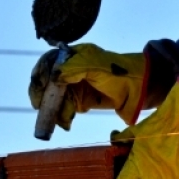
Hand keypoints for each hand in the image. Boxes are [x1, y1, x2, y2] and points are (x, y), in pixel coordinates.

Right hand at [28, 43, 146, 129]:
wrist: (140, 88)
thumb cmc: (119, 72)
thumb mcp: (96, 66)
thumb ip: (75, 69)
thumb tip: (53, 76)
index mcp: (74, 56)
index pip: (50, 62)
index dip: (40, 73)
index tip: (38, 86)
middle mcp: (72, 70)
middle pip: (49, 81)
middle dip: (43, 94)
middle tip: (39, 107)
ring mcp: (77, 86)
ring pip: (55, 97)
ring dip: (52, 108)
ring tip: (55, 119)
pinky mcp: (82, 101)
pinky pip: (65, 108)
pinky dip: (62, 116)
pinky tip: (65, 122)